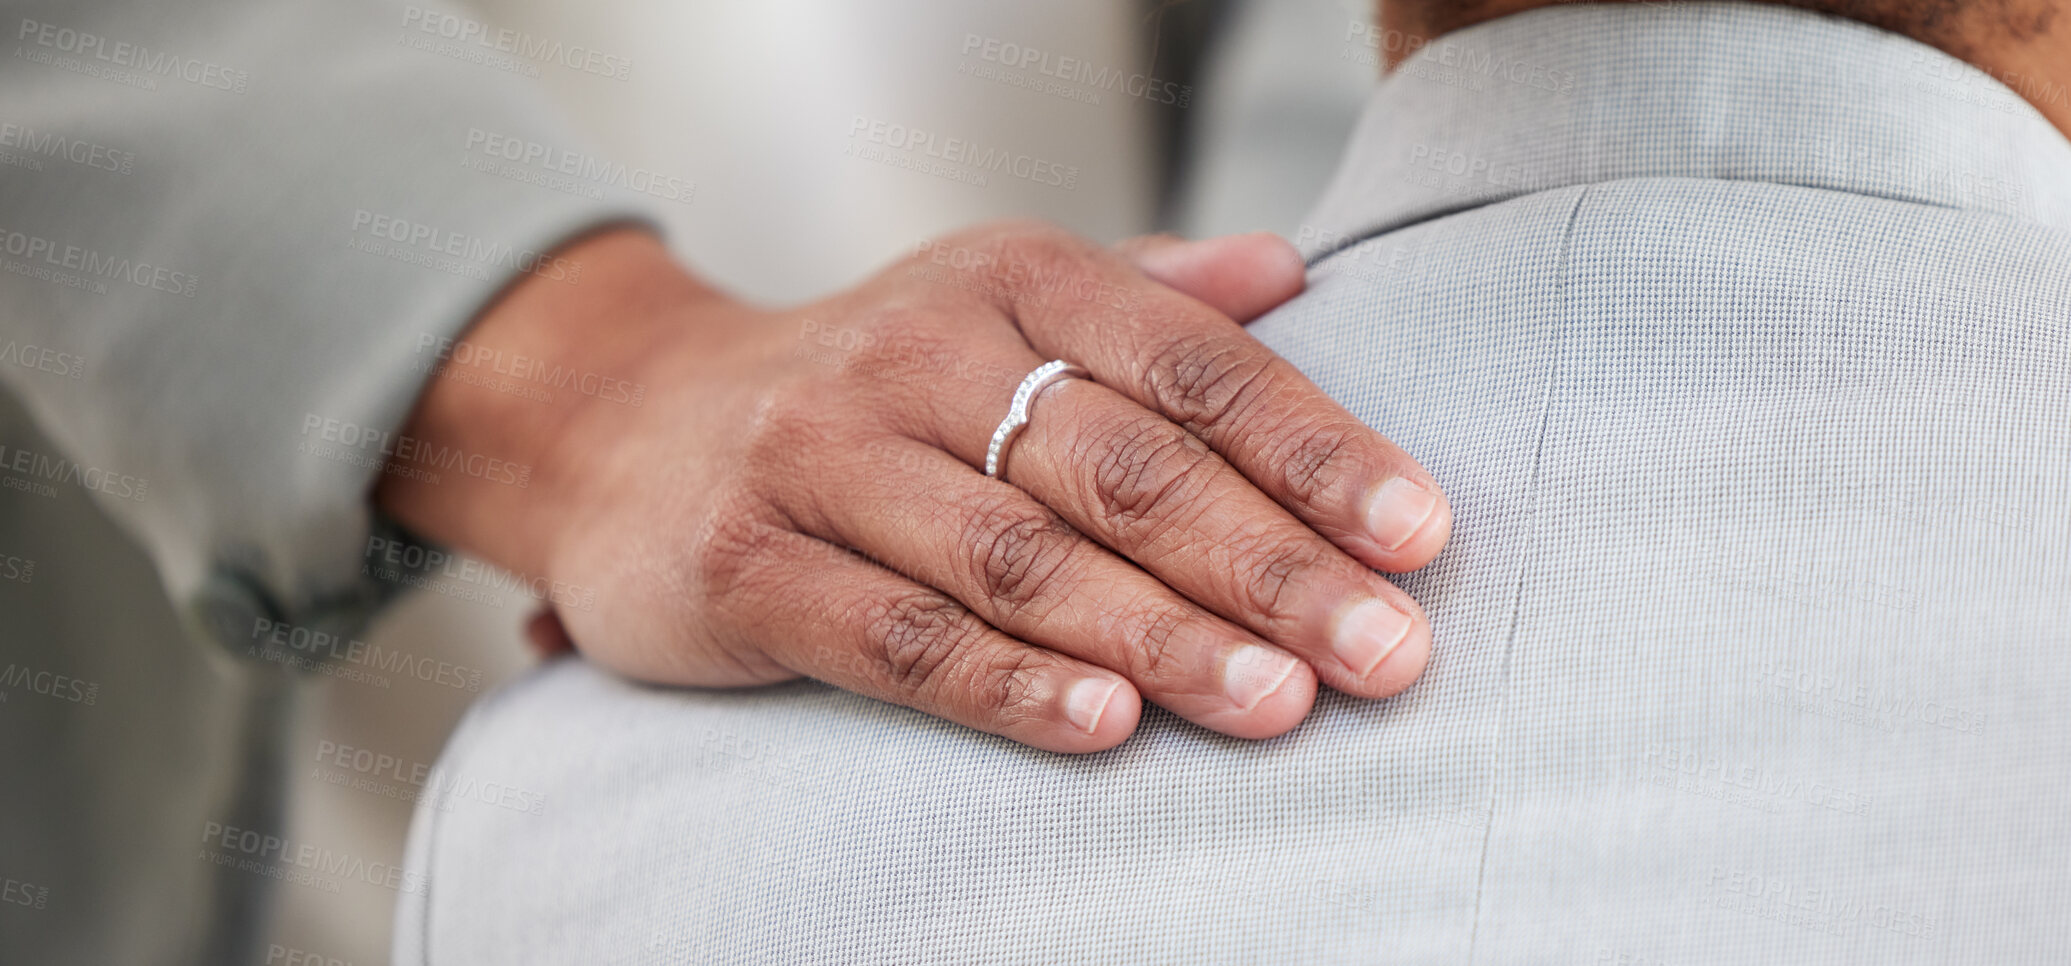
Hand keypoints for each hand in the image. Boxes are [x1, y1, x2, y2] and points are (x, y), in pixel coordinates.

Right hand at [379, 223, 1450, 752]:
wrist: (628, 422)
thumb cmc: (871, 383)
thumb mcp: (998, 303)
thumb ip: (1146, 298)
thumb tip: (1291, 274)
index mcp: (1009, 280)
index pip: (1192, 365)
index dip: (1316, 449)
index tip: (1420, 535)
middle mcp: (917, 351)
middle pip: (1124, 467)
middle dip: (1271, 565)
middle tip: (1389, 652)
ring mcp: (823, 456)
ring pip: (1020, 557)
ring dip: (1162, 635)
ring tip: (1281, 701)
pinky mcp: (744, 563)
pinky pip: (895, 636)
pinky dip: (1004, 683)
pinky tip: (1106, 723)